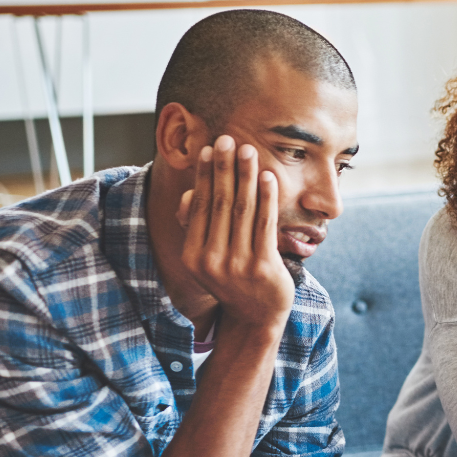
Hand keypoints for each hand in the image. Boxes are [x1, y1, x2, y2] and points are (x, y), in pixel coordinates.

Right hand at [178, 135, 294, 330]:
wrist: (256, 317)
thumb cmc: (232, 279)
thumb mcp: (207, 257)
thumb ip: (198, 227)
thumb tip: (188, 194)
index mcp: (192, 256)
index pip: (199, 206)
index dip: (205, 175)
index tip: (210, 149)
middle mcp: (211, 261)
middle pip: (218, 203)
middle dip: (224, 168)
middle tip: (228, 139)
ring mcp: (238, 266)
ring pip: (242, 210)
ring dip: (246, 176)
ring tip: (248, 150)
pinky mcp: (264, 267)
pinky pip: (265, 224)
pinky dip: (266, 198)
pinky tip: (268, 177)